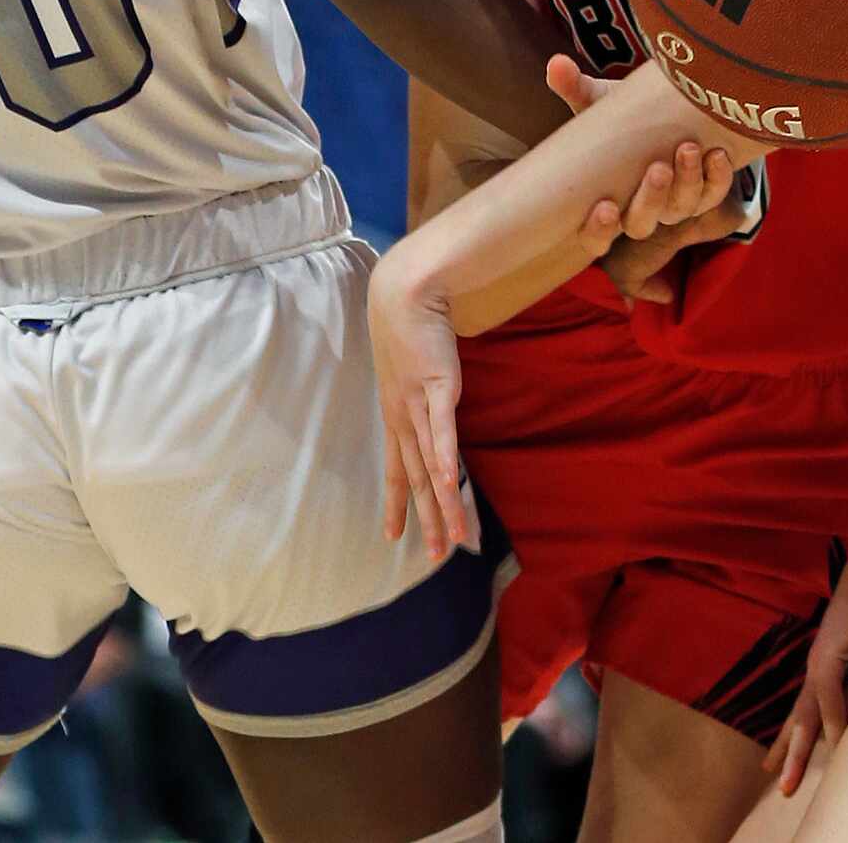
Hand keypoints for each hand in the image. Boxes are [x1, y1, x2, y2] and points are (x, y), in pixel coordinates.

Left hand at [367, 252, 473, 564]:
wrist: (405, 291)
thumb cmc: (406, 322)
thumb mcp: (409, 363)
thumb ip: (417, 385)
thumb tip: (427, 393)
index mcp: (394, 414)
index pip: (393, 469)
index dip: (394, 504)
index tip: (393, 536)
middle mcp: (402, 416)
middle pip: (414, 478)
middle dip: (425, 520)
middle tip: (434, 556)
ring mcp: (418, 404)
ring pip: (430, 465)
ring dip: (443, 504)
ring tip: (454, 539)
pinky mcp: (437, 386)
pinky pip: (443, 431)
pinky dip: (445, 460)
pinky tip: (449, 486)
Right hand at [546, 55, 738, 279]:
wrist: (664, 109)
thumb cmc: (621, 117)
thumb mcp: (598, 104)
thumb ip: (576, 88)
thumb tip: (555, 64)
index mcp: (606, 202)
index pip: (597, 236)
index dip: (600, 231)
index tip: (605, 207)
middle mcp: (641, 210)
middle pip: (644, 224)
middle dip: (652, 198)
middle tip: (658, 168)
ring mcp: (675, 204)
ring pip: (682, 208)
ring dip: (688, 182)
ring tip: (689, 148)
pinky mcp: (705, 191)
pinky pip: (714, 194)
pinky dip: (718, 177)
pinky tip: (717, 153)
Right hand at [764, 551, 847, 795]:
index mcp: (824, 662)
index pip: (828, 710)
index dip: (835, 736)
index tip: (842, 764)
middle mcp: (816, 668)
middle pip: (801, 718)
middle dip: (791, 753)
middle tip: (781, 786)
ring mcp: (820, 665)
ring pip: (800, 712)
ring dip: (788, 742)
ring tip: (771, 768)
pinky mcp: (830, 663)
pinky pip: (811, 702)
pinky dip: (802, 723)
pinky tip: (798, 733)